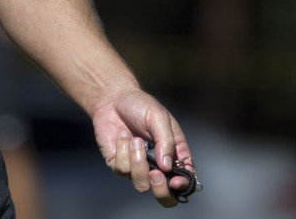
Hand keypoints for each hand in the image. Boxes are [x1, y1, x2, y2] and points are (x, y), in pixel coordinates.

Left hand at [91, 86, 193, 207]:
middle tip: (155, 173)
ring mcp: (137, 168)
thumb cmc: (141, 105)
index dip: (181, 186)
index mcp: (174, 155)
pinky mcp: (119, 165)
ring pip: (141, 185)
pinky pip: (122, 170)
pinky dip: (122, 152)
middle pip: (164, 196)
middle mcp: (158, 166)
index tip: (174, 180)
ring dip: (138, 162)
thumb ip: (166, 141)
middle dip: (161, 190)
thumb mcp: (159, 118)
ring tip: (135, 140)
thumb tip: (167, 168)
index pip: (184, 180)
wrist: (112, 98)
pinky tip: (122, 136)